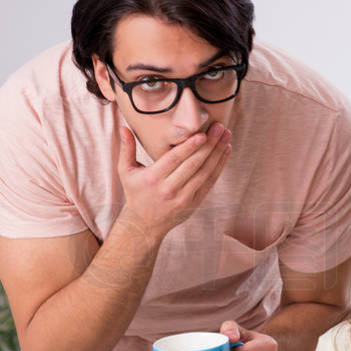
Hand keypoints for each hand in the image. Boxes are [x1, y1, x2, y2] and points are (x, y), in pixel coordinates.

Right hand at [115, 122, 230, 240]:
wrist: (144, 223)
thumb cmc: (135, 191)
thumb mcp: (126, 171)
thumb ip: (126, 148)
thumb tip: (124, 127)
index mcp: (153, 178)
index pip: (174, 160)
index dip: (189, 147)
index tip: (202, 134)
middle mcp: (169, 189)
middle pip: (193, 164)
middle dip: (209, 145)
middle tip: (220, 127)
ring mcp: (184, 198)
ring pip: (205, 173)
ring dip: (218, 153)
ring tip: (226, 136)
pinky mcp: (194, 203)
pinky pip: (209, 182)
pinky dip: (219, 166)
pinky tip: (225, 151)